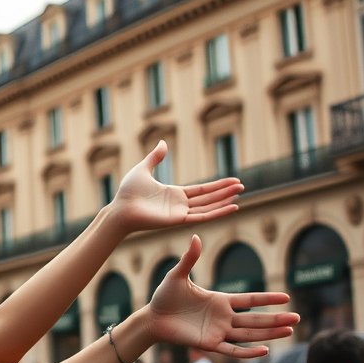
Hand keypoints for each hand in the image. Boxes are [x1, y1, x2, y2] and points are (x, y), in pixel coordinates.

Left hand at [107, 141, 242, 233]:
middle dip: (225, 192)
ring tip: (240, 194)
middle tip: (242, 186)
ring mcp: (180, 213)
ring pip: (208, 206)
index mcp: (174, 194)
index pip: (202, 190)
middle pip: (208, 198)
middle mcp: (180, 205)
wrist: (120, 208)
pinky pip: (202, 216)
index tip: (233, 181)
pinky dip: (217, 212)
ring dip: (224, 201)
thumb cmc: (128, 192)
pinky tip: (231, 207)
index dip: (218, 186)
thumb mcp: (143, 169)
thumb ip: (155, 157)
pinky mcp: (178, 220)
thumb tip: (163, 142)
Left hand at [146, 236, 296, 357]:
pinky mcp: (209, 344)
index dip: (267, 299)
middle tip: (297, 318)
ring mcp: (218, 332)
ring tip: (289, 331)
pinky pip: (232, 350)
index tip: (286, 298)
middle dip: (276, 319)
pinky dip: (248, 351)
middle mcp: (223, 317)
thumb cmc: (164, 296)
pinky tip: (264, 350)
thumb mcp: (177, 275)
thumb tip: (195, 236)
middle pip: (256, 319)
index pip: (250, 300)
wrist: (151, 318)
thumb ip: (189, 258)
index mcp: (220, 300)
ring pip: (249, 334)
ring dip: (269, 333)